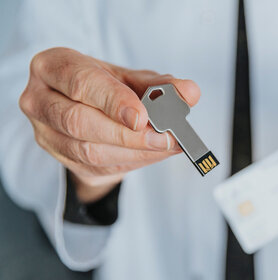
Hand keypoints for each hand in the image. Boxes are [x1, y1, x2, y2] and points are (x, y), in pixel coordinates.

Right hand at [19, 47, 199, 202]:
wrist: (88, 110)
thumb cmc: (107, 87)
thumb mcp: (132, 79)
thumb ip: (160, 85)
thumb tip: (190, 92)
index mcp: (53, 66)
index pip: (81, 83)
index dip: (113, 101)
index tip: (142, 116)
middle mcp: (39, 99)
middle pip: (79, 122)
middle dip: (127, 134)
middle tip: (164, 137)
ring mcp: (45, 133)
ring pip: (87, 151)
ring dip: (133, 151)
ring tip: (166, 146)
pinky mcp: (60, 158)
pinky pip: (96, 168)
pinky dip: (132, 161)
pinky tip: (154, 154)